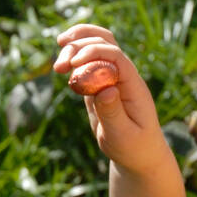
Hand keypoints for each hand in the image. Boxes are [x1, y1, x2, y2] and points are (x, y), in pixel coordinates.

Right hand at [53, 24, 168, 174]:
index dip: (94, 52)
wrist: (138, 153)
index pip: (115, 55)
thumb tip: (106, 90)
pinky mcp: (100, 84)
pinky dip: (74, 56)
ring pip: (95, 46)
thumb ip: (113, 112)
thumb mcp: (123, 135)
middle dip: (80, 46)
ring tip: (58, 66)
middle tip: (59, 67)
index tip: (73, 63)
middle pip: (104, 42)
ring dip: (75, 46)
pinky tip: (62, 65)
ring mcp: (112, 77)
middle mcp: (123, 75)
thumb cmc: (133, 147)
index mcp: (133, 85)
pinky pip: (88, 62)